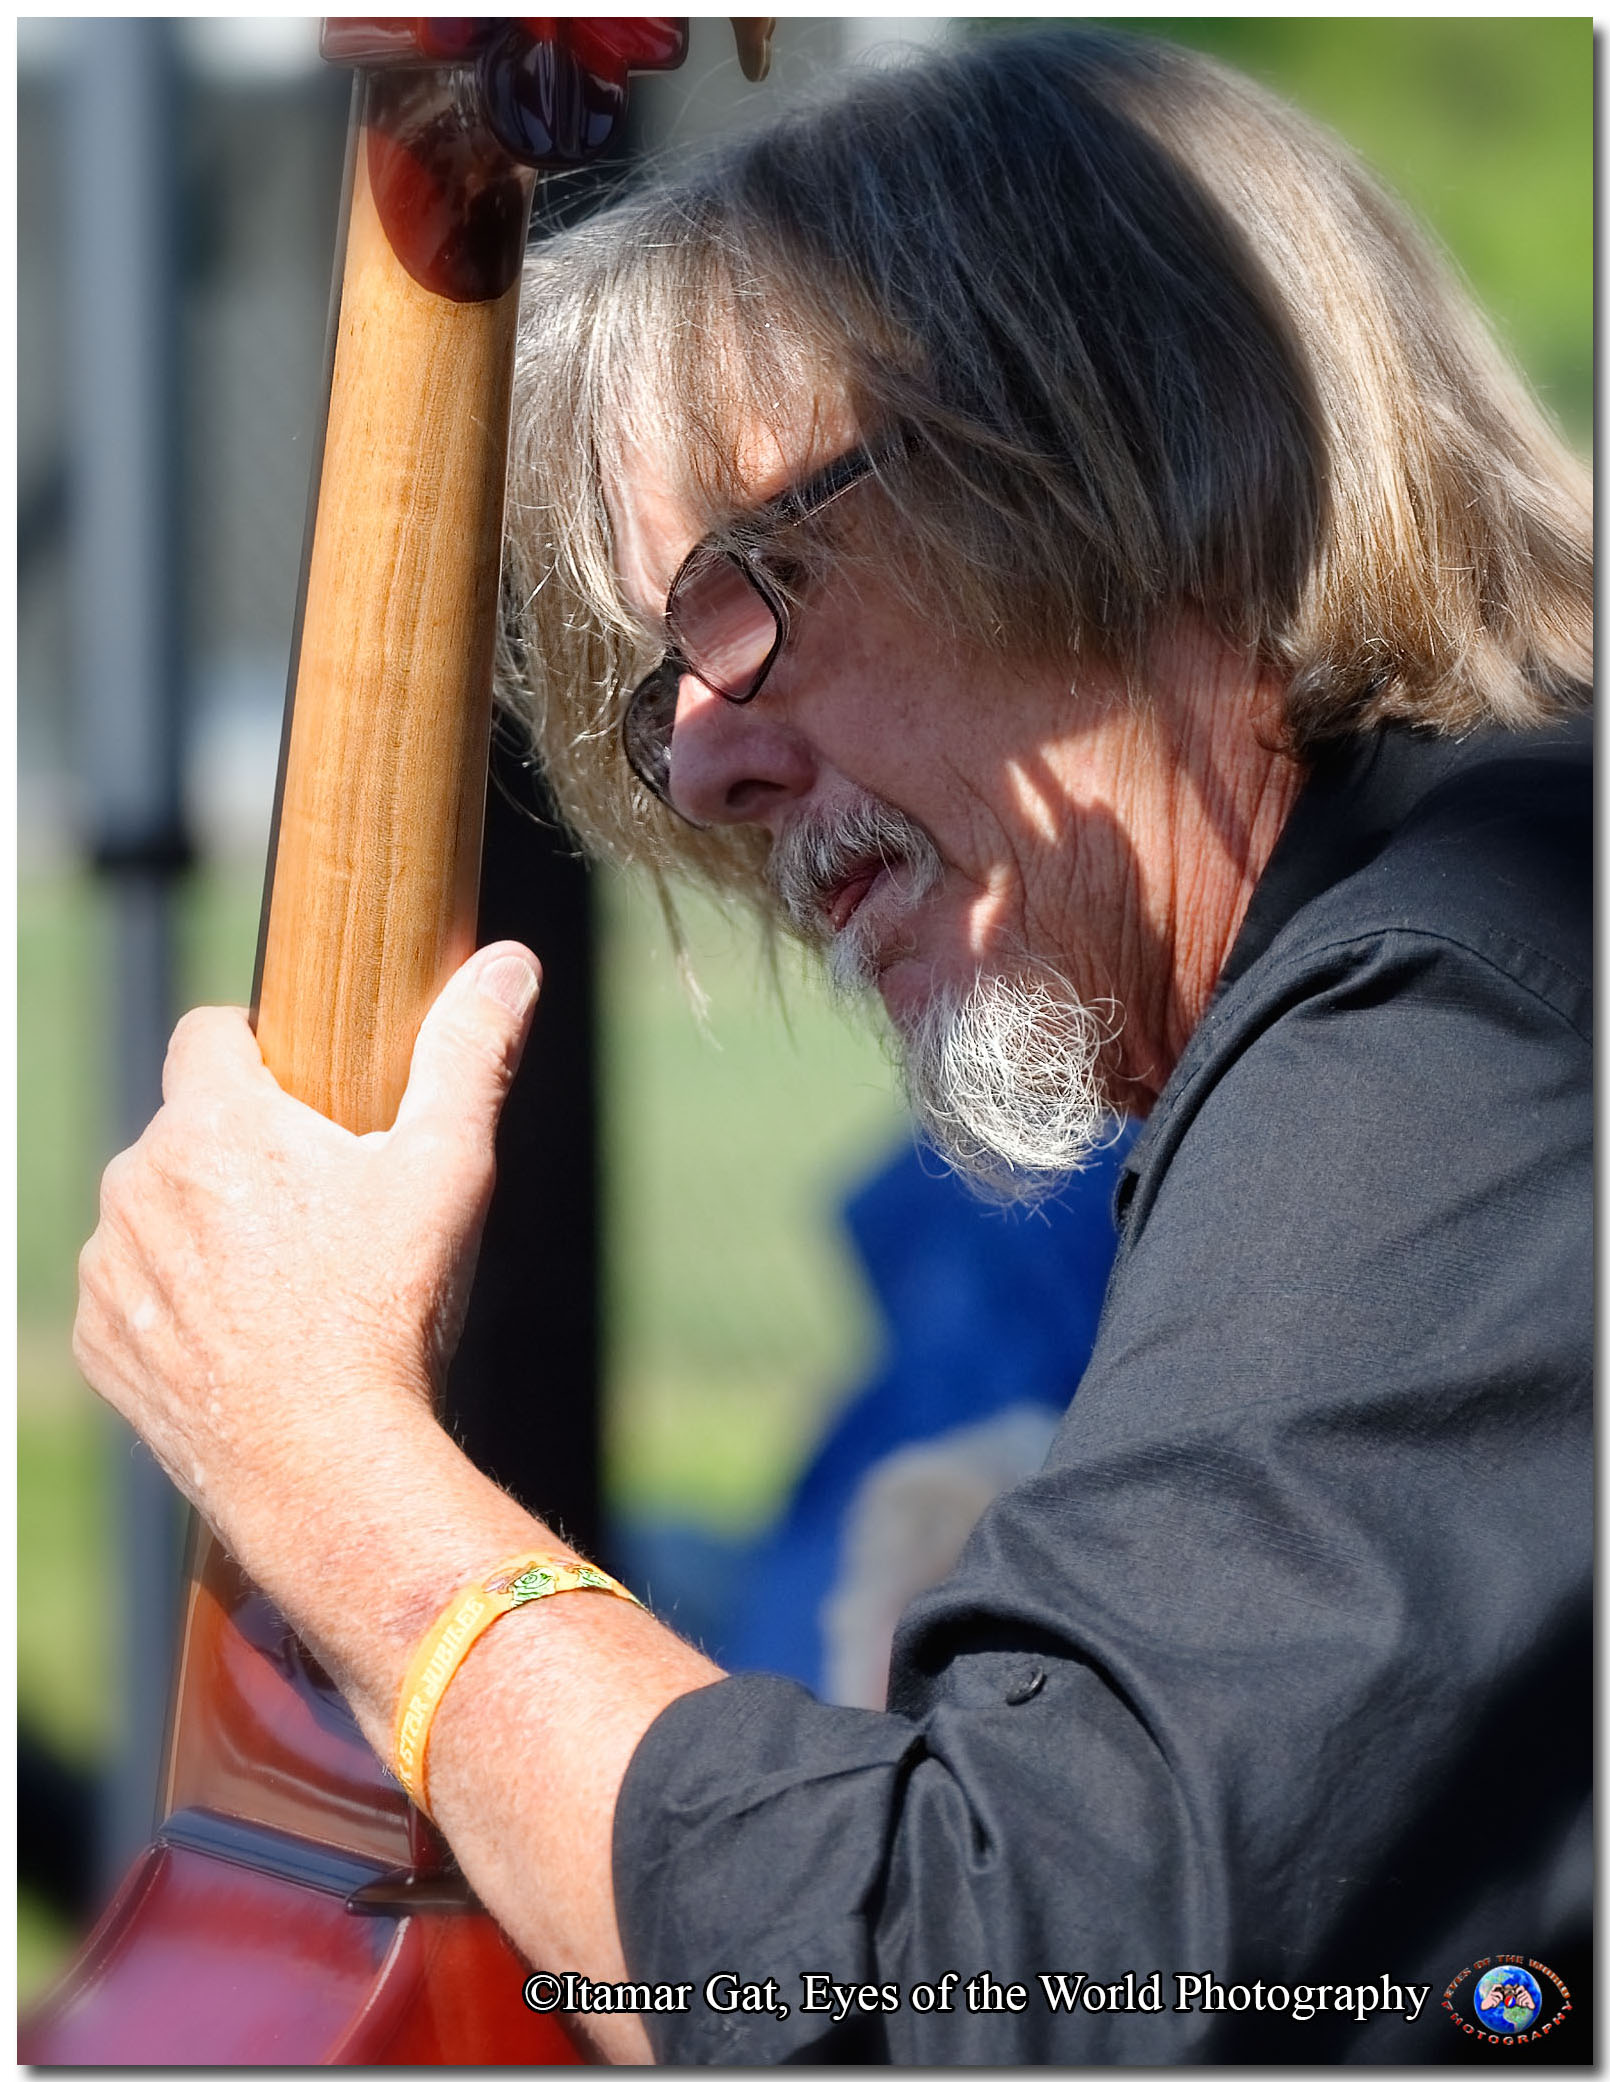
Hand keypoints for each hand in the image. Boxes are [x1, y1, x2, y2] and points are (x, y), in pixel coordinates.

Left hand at [73, 941, 541, 1536]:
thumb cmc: (389, 1309)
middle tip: (320, 1209)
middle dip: (242, 1152)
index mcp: (214, 1122)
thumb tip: (508, 961)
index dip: (259, 1050)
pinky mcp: (99, 1339)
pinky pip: (132, 1290)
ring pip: (155, 1208)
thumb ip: (468, 1052)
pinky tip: (243, 1335)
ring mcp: (111, 1265)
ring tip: (285, 1282)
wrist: (322, 1463)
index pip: (209, 1032)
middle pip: (187, 1128)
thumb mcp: (447, 1169)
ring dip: (202, 1224)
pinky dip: (176, 1300)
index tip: (307, 1096)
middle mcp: (139, 1180)